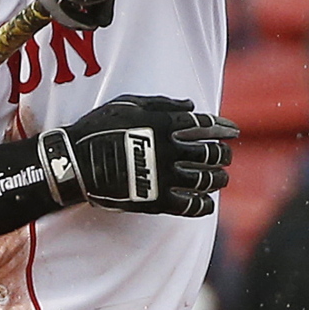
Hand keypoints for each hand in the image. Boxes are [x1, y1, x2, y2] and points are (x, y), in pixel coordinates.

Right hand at [37, 95, 237, 216]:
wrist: (75, 162)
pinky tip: (206, 202)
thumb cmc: (99, 127)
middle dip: (223, 154)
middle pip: (209, 153)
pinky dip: (202, 204)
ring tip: (221, 178)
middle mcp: (168, 150)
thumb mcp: (127, 104)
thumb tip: (190, 105)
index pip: (204, 124)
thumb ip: (161, 103)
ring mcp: (163, 176)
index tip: (233, 130)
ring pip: (204, 180)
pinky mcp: (155, 200)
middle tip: (226, 155)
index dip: (223, 126)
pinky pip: (189, 206)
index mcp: (163, 124)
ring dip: (218, 179)